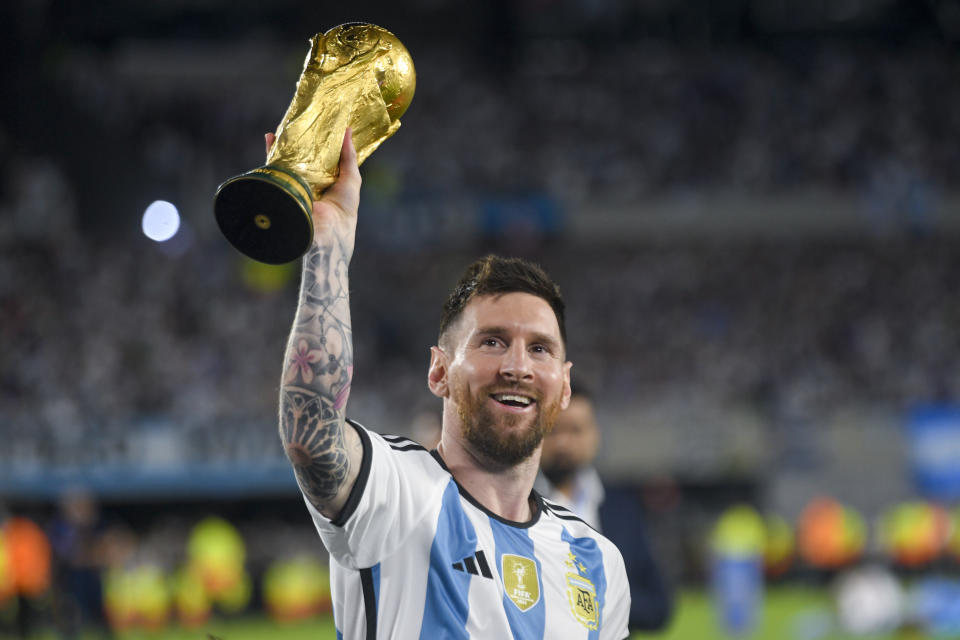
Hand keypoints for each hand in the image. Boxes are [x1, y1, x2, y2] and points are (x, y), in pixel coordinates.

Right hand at [265, 129, 360, 253]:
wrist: (329, 233)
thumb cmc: (345, 210)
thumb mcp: (351, 178)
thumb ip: (349, 156)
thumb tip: (348, 130)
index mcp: (325, 180)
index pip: (319, 157)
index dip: (318, 142)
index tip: (317, 124)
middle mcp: (309, 182)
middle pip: (301, 157)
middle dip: (297, 140)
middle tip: (297, 120)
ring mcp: (295, 185)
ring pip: (286, 161)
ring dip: (283, 144)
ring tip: (283, 126)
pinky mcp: (284, 188)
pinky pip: (275, 170)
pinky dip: (271, 154)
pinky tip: (271, 138)